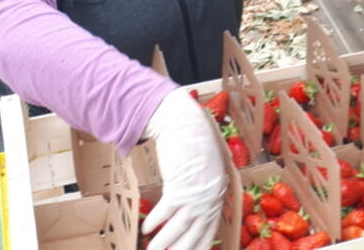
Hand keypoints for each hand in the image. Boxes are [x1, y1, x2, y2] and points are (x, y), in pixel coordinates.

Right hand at [141, 88, 225, 248]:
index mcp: (216, 198)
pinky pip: (165, 210)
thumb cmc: (196, 145)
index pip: (208, 232)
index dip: (198, 248)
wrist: (187, 125)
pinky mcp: (179, 186)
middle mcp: (208, 200)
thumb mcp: (206, 171)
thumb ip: (203, 190)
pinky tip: (146, 228)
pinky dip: (156, 221)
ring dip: (163, 243)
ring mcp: (194, 194)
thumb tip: (195, 207)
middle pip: (193, 236)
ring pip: (178, 228)